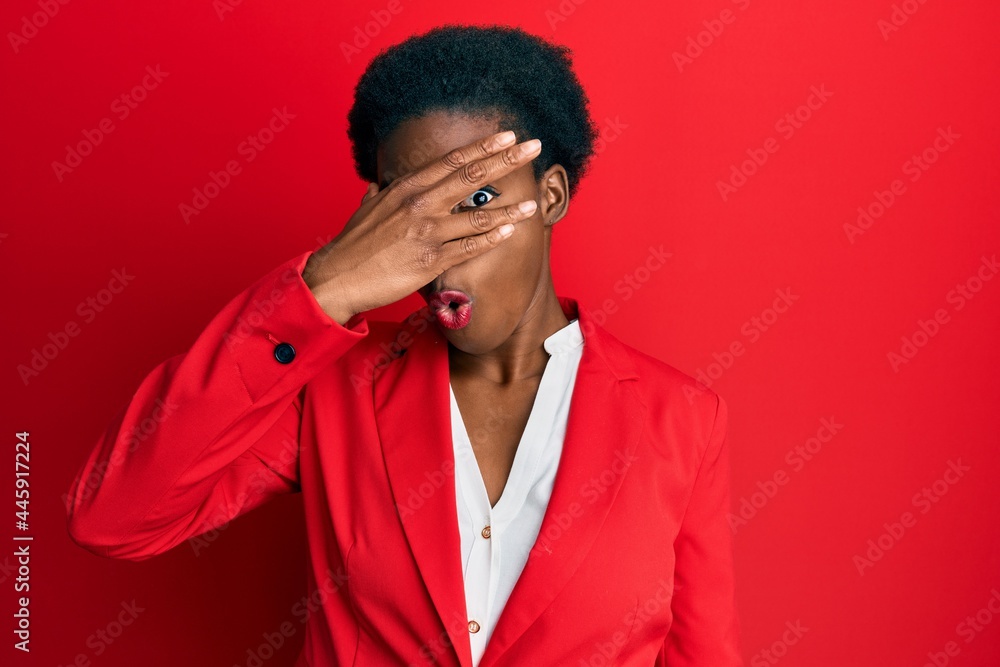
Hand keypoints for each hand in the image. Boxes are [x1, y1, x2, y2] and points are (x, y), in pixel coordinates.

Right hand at [303, 131, 541, 324]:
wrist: (337, 277)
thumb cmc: (352, 245)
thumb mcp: (367, 209)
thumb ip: (380, 195)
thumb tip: (378, 186)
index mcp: (407, 187)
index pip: (452, 160)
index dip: (483, 147)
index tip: (507, 137)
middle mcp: (420, 204)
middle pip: (471, 176)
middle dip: (505, 160)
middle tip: (532, 148)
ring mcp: (427, 232)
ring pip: (477, 215)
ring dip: (509, 209)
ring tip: (533, 203)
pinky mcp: (431, 260)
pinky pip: (469, 247)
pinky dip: (491, 238)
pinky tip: (510, 232)